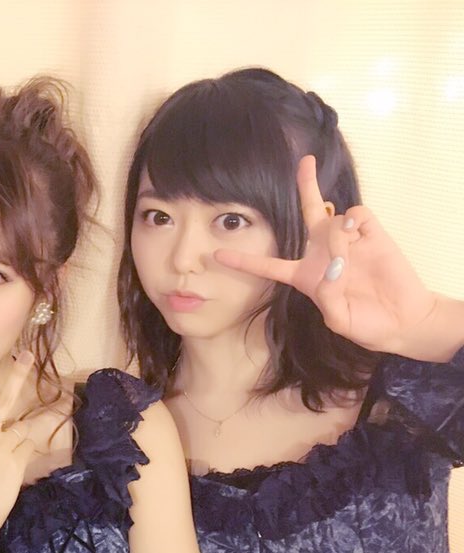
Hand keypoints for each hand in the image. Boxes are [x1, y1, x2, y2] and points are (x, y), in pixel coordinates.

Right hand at [0, 351, 35, 543]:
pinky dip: (26, 454)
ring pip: (24, 429)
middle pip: (5, 399)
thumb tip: (19, 424)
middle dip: (18, 375)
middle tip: (29, 355)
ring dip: (22, 440)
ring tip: (7, 460)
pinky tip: (12, 469)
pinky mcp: (15, 460)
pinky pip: (30, 446)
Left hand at [214, 155, 437, 354]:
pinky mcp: (373, 235)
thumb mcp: (340, 321)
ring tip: (346, 258)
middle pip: (308, 212)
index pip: (268, 265)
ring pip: (331, 217)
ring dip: (334, 235)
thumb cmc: (366, 324)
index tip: (216, 255)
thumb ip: (329, 299)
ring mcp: (349, 241)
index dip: (243, 260)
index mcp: (305, 276)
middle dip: (306, 184)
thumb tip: (332, 268)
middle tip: (305, 160)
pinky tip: (357, 236)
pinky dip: (354, 222)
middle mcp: (323, 252)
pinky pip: (357, 214)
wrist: (403, 321)